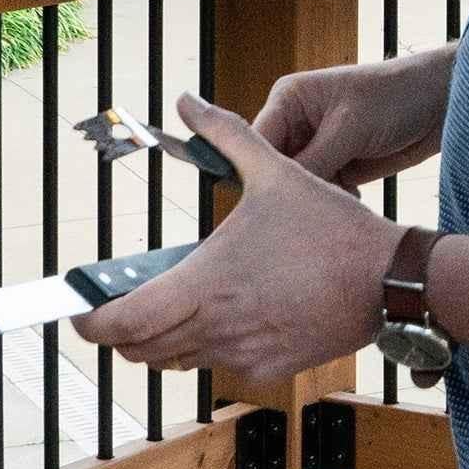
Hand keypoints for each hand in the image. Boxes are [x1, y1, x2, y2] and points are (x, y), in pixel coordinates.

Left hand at [73, 93, 401, 386]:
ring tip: (172, 302)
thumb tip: (190, 100)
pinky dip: (208, 346)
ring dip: (164, 339)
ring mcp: (244, 355)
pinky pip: (220, 365)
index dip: (94, 323)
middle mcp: (217, 328)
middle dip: (123, 331)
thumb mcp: (275, 170)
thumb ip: (227, 133)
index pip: (126, 323)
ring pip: (178, 360)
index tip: (81, 310)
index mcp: (207, 283)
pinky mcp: (270, 368)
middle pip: (142, 350)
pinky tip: (229, 312)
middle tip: (120, 303)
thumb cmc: (330, 227)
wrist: (387, 279)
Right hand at [256, 51, 449, 192]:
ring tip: (336, 201)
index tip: (265, 205)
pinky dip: (332, 201)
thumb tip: (283, 194)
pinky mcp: (338, 166)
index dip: (257, 173)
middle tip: (306, 210)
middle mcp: (297, 123)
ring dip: (315, 197)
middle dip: (290, 190)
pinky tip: (353, 196)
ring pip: (298, 185)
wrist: (442, 104)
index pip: (256, 141)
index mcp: (289, 99)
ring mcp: (318, 146)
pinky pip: (321, 193)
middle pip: (274, 168)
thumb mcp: (349, 127)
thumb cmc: (395, 95)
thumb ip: (312, 161)